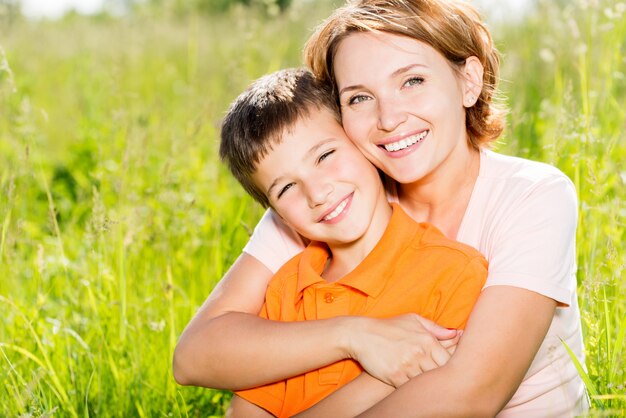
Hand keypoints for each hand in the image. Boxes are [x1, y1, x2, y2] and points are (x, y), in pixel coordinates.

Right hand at [344, 314, 458, 387]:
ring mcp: (407, 366)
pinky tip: (415, 389)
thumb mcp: (412, 320)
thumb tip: (456, 333)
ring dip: (428, 385)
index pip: (450, 360)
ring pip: (427, 383)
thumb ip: (435, 328)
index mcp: (427, 340)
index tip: (451, 371)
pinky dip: (413, 390)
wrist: (361, 335)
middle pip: (441, 373)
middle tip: (444, 382)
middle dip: (442, 378)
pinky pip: (411, 389)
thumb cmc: (388, 327)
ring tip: (430, 387)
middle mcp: (419, 353)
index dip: (452, 367)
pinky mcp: (395, 377)